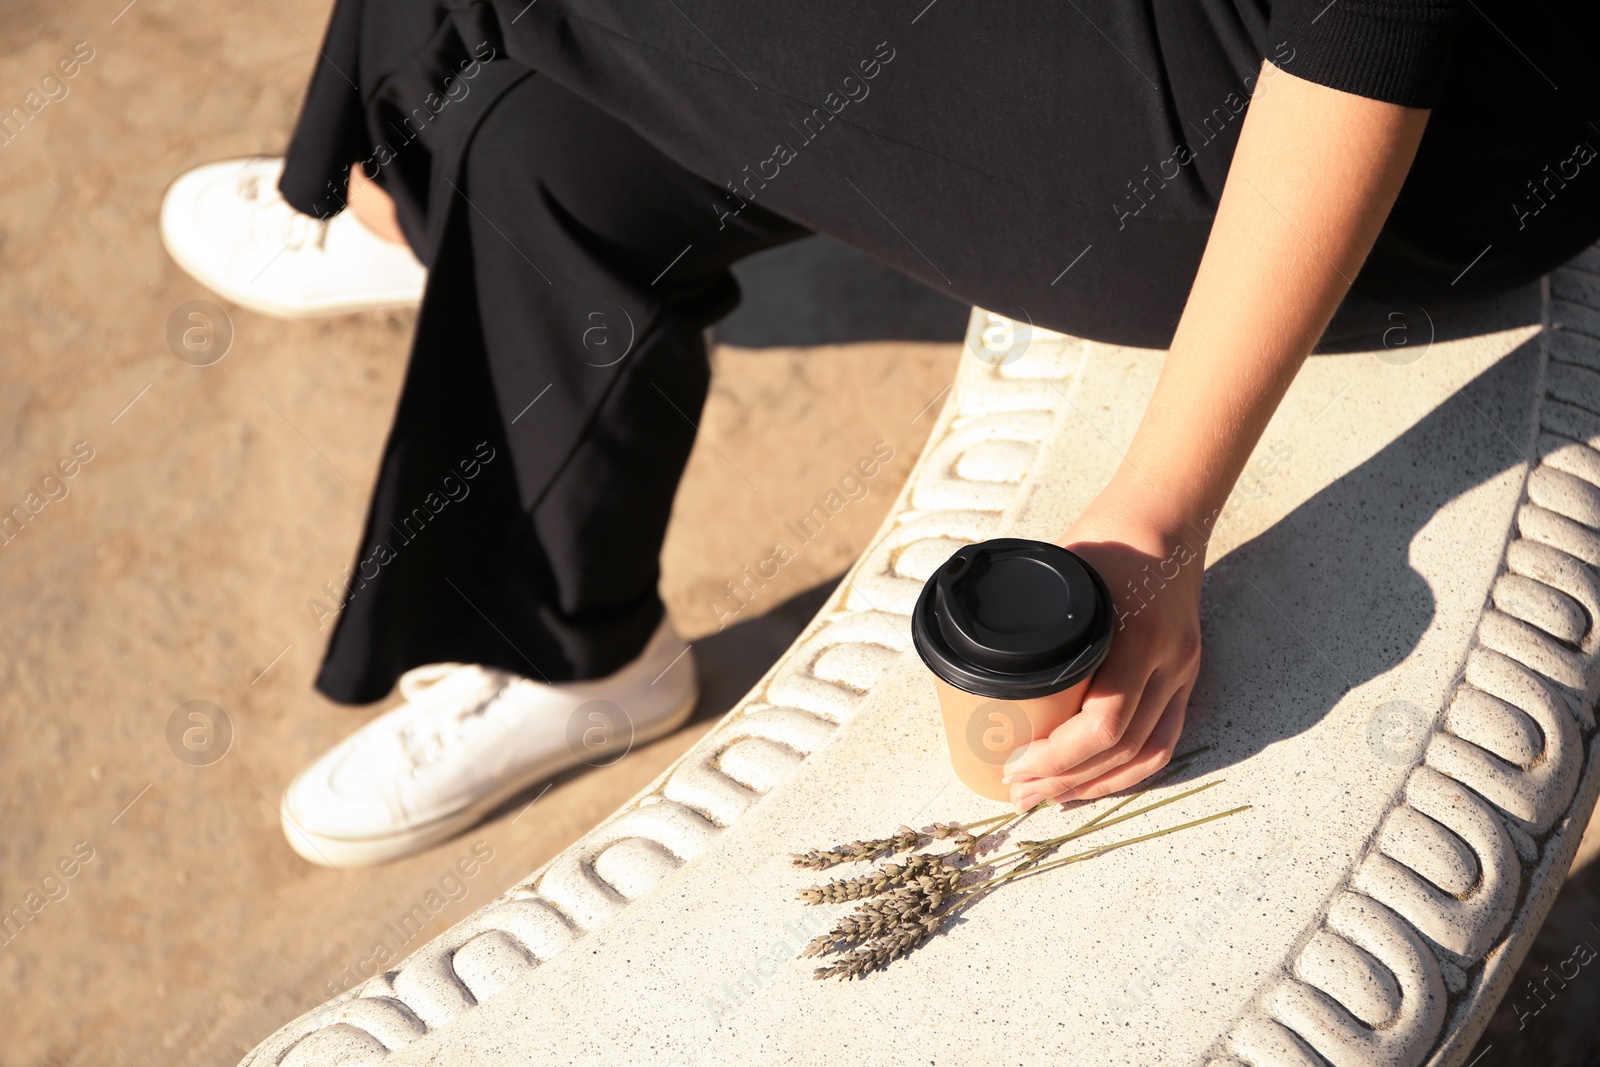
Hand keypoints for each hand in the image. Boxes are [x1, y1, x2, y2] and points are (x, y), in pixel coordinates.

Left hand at [1001, 493, 1205, 809]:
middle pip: (1122, 750)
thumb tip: (972, 656)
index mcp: (1138, 638)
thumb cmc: (1106, 537)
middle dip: (1067, 781)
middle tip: (1019, 793)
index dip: (1057, 757)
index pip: (1104, 724)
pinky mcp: (1186, 675)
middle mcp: (1169, 662)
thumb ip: (1032, 619)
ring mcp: (1184, 671)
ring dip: (1098, 785)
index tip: (1015, 765)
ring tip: (1051, 797)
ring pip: (1149, 754)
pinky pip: (1165, 738)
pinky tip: (1096, 781)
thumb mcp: (1062, 572)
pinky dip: (1130, 769)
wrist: (1166, 514)